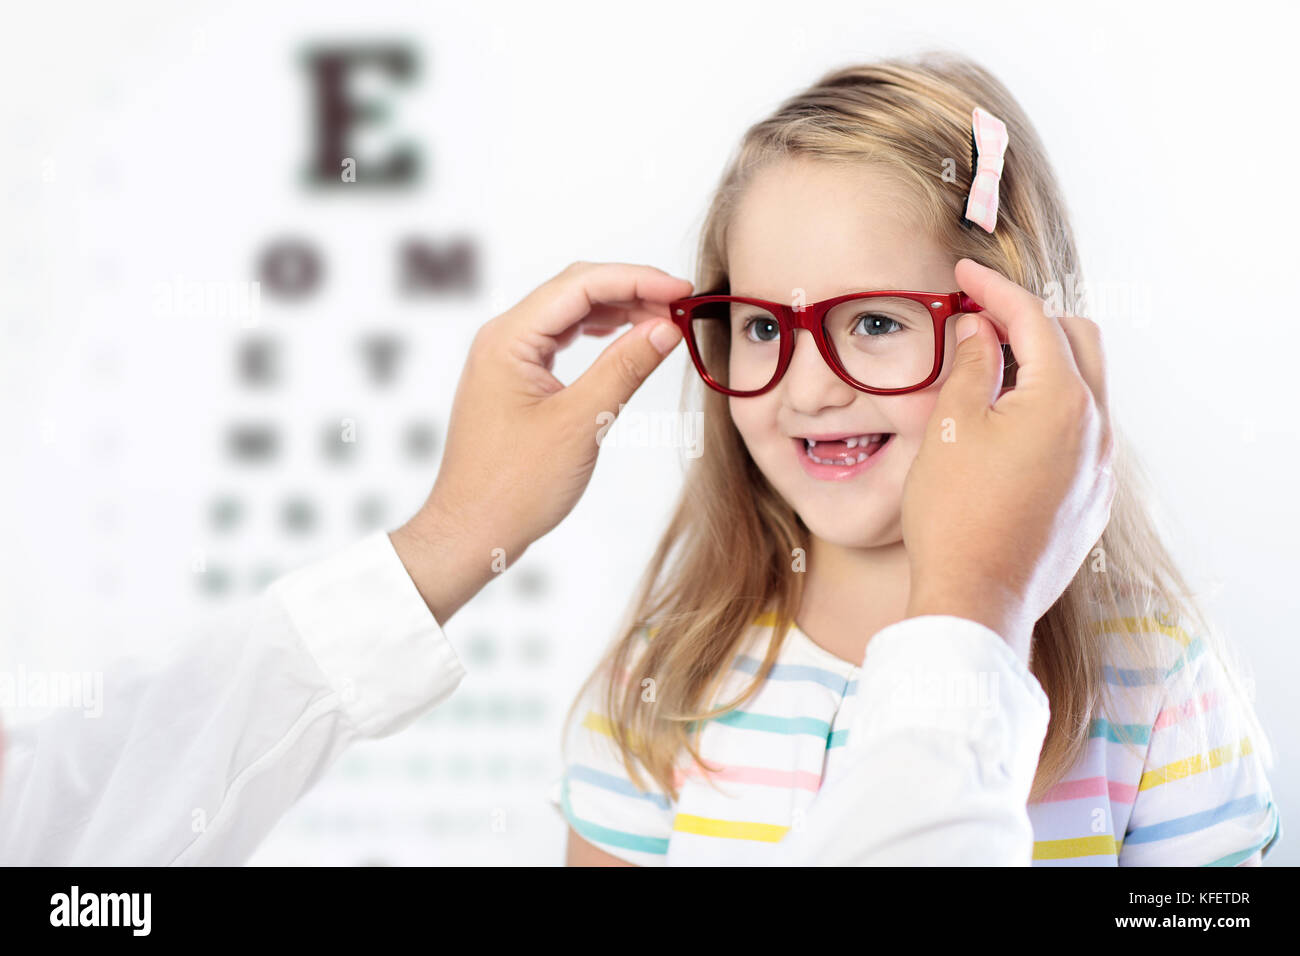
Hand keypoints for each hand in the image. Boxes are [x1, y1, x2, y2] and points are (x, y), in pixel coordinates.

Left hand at [391, 261, 691, 623]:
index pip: (580, 285)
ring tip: (664, 321)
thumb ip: (624, 368)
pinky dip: (599, 337)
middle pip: (574, 291)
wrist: (472, 533)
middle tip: (680, 304)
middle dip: (630, 290)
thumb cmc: (513, 488)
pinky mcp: (516, 382)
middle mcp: (503, 339)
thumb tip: (666, 328)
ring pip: (569, 315)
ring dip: (617, 311)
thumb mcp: (581, 423)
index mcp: (508, 339)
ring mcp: (507, 360)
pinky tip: (627, 341)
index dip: (636, 280)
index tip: (681, 291)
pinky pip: (561, 342)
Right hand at [900, 258, 1115, 661]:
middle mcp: (1097, 430)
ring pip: (1085, 389)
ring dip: (1043, 368)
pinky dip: (1050, 412)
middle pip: (1078, 343)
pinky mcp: (1091, 500)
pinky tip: (1008, 429)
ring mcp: (1100, 469)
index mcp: (1064, 402)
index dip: (994, 290)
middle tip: (981, 323)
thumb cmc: (955, 516)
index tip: (964, 276)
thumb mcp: (950, 427)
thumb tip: (980, 331)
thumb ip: (970, 365)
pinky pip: (1082, 434)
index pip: (1034, 320)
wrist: (975, 601)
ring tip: (990, 375)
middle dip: (1032, 322)